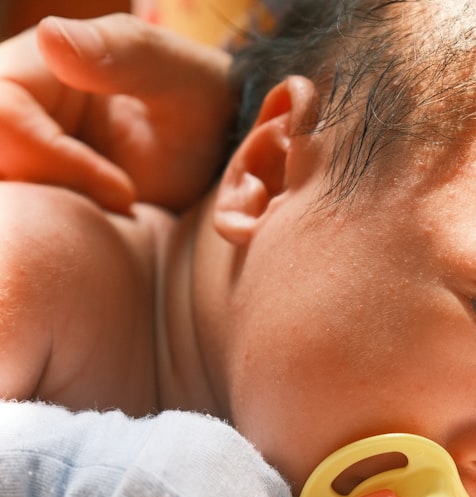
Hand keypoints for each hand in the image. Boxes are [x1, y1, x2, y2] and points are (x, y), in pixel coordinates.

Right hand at [0, 14, 234, 211]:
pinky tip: (110, 231)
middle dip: (51, 196)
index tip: (126, 193)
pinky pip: (22, 227)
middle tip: (122, 208)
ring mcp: (19, 158)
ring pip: (4, 201)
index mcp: (30, 68)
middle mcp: (12, 112)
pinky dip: (57, 242)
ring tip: (120, 219)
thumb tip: (50, 35)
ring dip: (51, 224)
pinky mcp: (33, 196)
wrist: (215, 156)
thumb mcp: (178, 73)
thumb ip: (125, 52)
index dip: (57, 162)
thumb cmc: (201, 104)